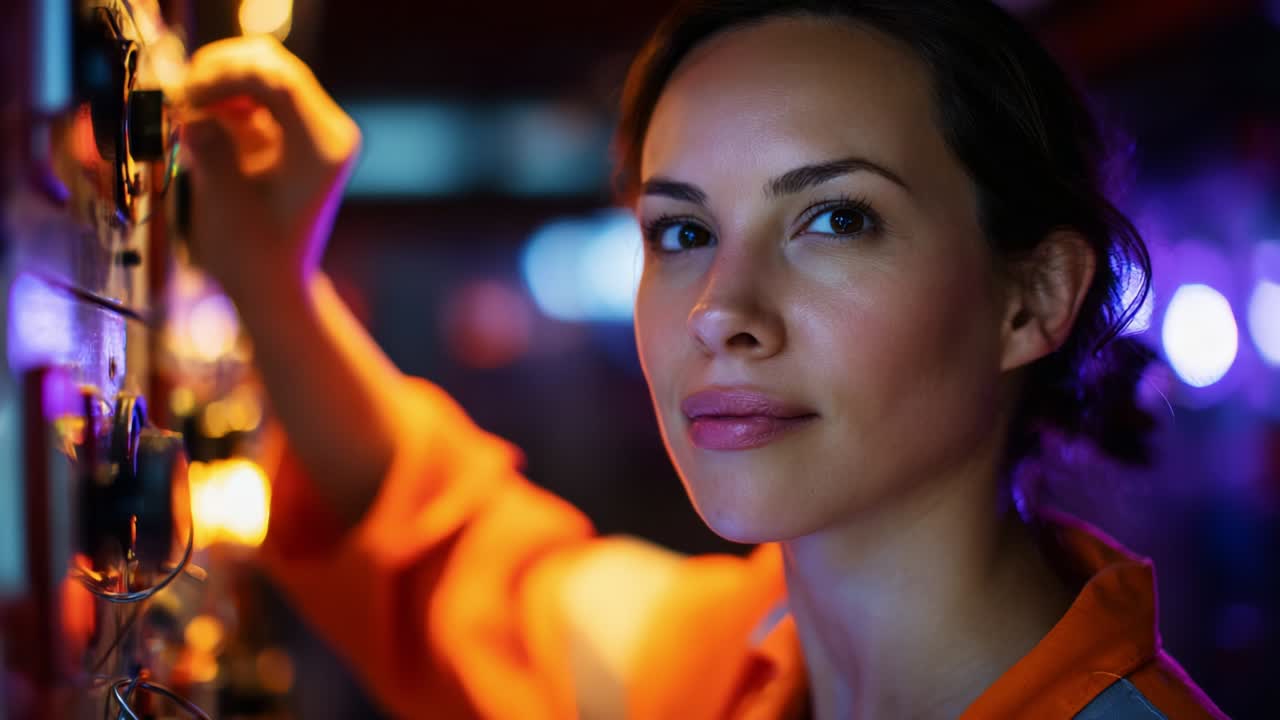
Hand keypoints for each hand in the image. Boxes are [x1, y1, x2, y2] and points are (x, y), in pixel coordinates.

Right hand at [177, 35, 359, 301]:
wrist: (274, 286)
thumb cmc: (253, 256)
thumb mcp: (224, 201)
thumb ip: (210, 147)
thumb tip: (193, 111)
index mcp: (323, 147)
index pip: (278, 81)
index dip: (224, 75)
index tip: (186, 96)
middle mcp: (328, 132)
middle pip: (272, 66)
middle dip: (221, 73)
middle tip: (183, 100)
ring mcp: (314, 130)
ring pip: (263, 73)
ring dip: (220, 84)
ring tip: (189, 114)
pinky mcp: (294, 133)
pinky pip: (257, 95)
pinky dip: (226, 100)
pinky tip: (201, 122)